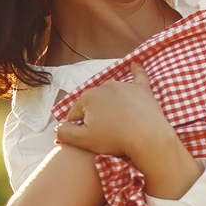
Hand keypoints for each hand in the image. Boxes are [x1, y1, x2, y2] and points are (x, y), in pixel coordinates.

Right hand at [55, 63, 170, 156]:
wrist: (148, 137)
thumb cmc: (114, 140)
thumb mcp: (82, 141)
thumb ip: (64, 133)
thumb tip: (58, 127)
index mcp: (87, 97)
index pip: (75, 114)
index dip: (78, 128)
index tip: (86, 138)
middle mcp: (104, 86)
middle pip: (93, 104)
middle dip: (94, 116)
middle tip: (103, 133)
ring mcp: (124, 86)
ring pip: (111, 94)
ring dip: (110, 104)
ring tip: (116, 121)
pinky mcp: (142, 89)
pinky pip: (138, 76)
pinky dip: (137, 70)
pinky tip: (135, 64)